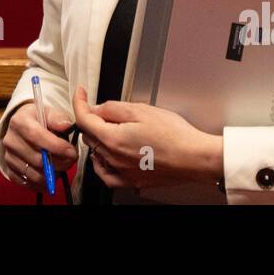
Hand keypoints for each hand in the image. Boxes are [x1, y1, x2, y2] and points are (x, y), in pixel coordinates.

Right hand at [1, 101, 77, 190]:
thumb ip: (58, 118)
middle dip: (60, 163)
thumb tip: (67, 125)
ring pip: (35, 175)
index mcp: (19, 122)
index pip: (36, 136)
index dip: (57, 147)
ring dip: (53, 175)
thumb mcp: (47, 112)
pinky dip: (43, 183)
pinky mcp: (10, 171)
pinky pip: (29, 183)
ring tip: (62, 166)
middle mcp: (11, 141)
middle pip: (38, 159)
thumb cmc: (37, 119)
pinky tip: (51, 174)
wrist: (21, 127)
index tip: (72, 152)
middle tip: (71, 160)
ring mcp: (9, 157)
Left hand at [72, 85, 221, 189]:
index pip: (84, 119)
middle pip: (89, 136)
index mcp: (113, 139)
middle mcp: (113, 158)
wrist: (194, 157)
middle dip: (92, 120)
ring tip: (113, 130)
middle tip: (105, 110)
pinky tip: (108, 157)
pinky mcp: (131, 181)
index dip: (79, 102)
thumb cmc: (174, 134)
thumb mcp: (142, 110)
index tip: (81, 94)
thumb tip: (96, 108)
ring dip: (98, 140)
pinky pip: (107, 175)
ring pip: (97, 154)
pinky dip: (102, 164)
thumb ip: (113, 108)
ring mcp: (121, 172)